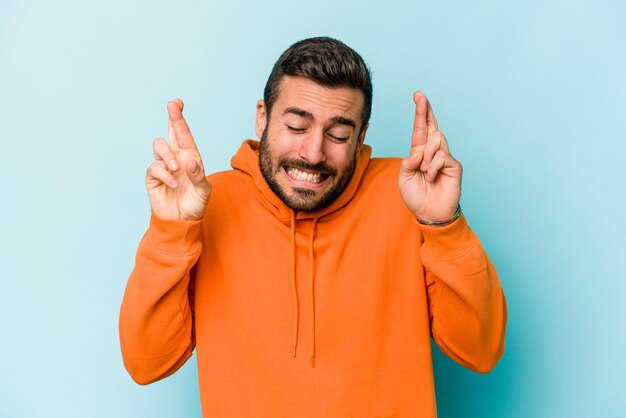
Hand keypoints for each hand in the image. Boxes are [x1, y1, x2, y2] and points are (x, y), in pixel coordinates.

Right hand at [146, 99, 211, 220]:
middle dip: (172, 118)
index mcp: (190, 157)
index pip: (184, 134)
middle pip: (170, 133)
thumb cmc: (195, 204)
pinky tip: (173, 184)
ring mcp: (164, 166)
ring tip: (176, 169)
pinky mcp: (153, 177)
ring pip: (160, 146)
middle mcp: (176, 158)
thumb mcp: (204, 190)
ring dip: (168, 155)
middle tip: (172, 106)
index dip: (179, 118)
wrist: (182, 221)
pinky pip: (154, 167)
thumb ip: (198, 175)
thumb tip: (189, 162)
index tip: (177, 102)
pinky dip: (164, 174)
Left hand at [398, 92, 461, 222]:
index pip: (421, 129)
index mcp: (420, 153)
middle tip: (420, 97)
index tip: (418, 95)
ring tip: (424, 171)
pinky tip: (432, 176)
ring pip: (437, 139)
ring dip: (426, 154)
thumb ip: (408, 162)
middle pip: (432, 126)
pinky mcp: (454, 166)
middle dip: (425, 110)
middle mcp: (433, 152)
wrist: (429, 214)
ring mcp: (445, 158)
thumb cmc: (416, 197)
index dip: (421, 112)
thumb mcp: (403, 178)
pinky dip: (433, 166)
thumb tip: (419, 150)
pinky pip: (442, 156)